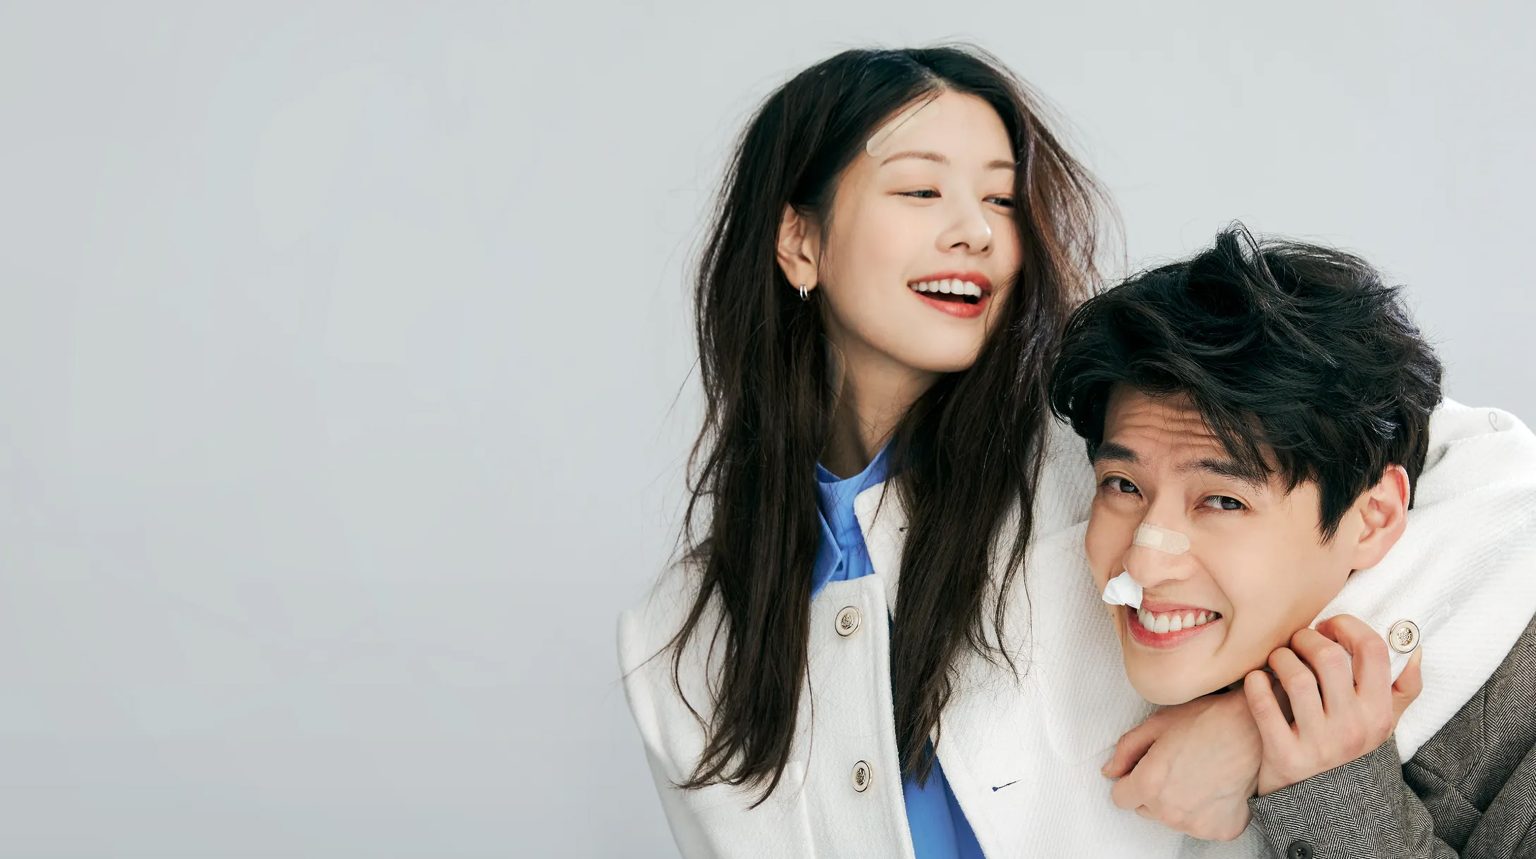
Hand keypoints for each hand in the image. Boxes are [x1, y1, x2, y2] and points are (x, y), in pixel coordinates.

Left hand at [1103, 689, 1260, 840]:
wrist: (1254, 729)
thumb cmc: (1207, 721)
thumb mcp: (1157, 724)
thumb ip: (1126, 750)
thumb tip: (1110, 771)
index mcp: (1149, 785)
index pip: (1120, 798)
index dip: (1130, 781)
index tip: (1144, 770)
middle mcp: (1170, 812)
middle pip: (1146, 810)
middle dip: (1154, 791)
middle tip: (1177, 766)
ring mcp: (1197, 825)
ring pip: (1173, 818)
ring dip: (1179, 801)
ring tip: (1199, 773)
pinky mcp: (1221, 830)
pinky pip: (1202, 824)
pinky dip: (1206, 810)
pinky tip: (1215, 786)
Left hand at [1243, 614, 1423, 795]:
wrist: (1326, 808)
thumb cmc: (1351, 751)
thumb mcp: (1384, 724)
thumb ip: (1402, 688)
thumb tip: (1412, 648)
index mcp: (1379, 713)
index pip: (1373, 650)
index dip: (1347, 626)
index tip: (1329, 626)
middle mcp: (1353, 727)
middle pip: (1328, 658)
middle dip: (1307, 638)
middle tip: (1297, 641)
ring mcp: (1319, 743)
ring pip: (1296, 678)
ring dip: (1280, 658)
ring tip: (1278, 659)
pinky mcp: (1285, 756)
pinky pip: (1264, 705)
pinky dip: (1255, 683)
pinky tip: (1256, 678)